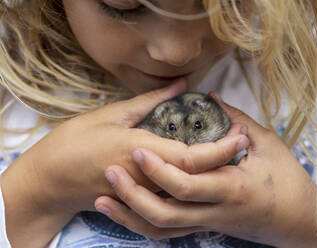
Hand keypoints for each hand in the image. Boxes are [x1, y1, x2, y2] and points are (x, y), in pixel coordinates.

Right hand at [0, 79, 247, 246]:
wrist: (51, 180)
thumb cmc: (76, 142)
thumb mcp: (112, 114)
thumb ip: (150, 101)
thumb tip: (180, 85)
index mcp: (143, 153)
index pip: (194, 157)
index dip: (222, 148)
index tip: (242, 133)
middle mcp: (150, 179)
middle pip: (199, 176)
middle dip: (225, 160)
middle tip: (243, 139)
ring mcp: (146, 194)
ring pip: (190, 190)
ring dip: (214, 173)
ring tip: (231, 154)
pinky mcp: (141, 201)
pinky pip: (174, 198)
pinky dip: (194, 185)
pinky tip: (205, 173)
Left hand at [95, 92, 316, 247]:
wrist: (299, 222)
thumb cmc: (289, 182)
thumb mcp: (269, 145)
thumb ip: (239, 120)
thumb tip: (213, 97)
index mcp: (231, 188)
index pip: (186, 183)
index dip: (159, 168)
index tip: (138, 148)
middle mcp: (215, 211)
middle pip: (165, 212)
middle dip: (134, 193)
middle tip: (111, 171)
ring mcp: (208, 223)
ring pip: (161, 230)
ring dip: (131, 216)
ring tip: (104, 199)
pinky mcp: (205, 228)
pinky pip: (168, 233)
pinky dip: (144, 225)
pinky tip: (126, 213)